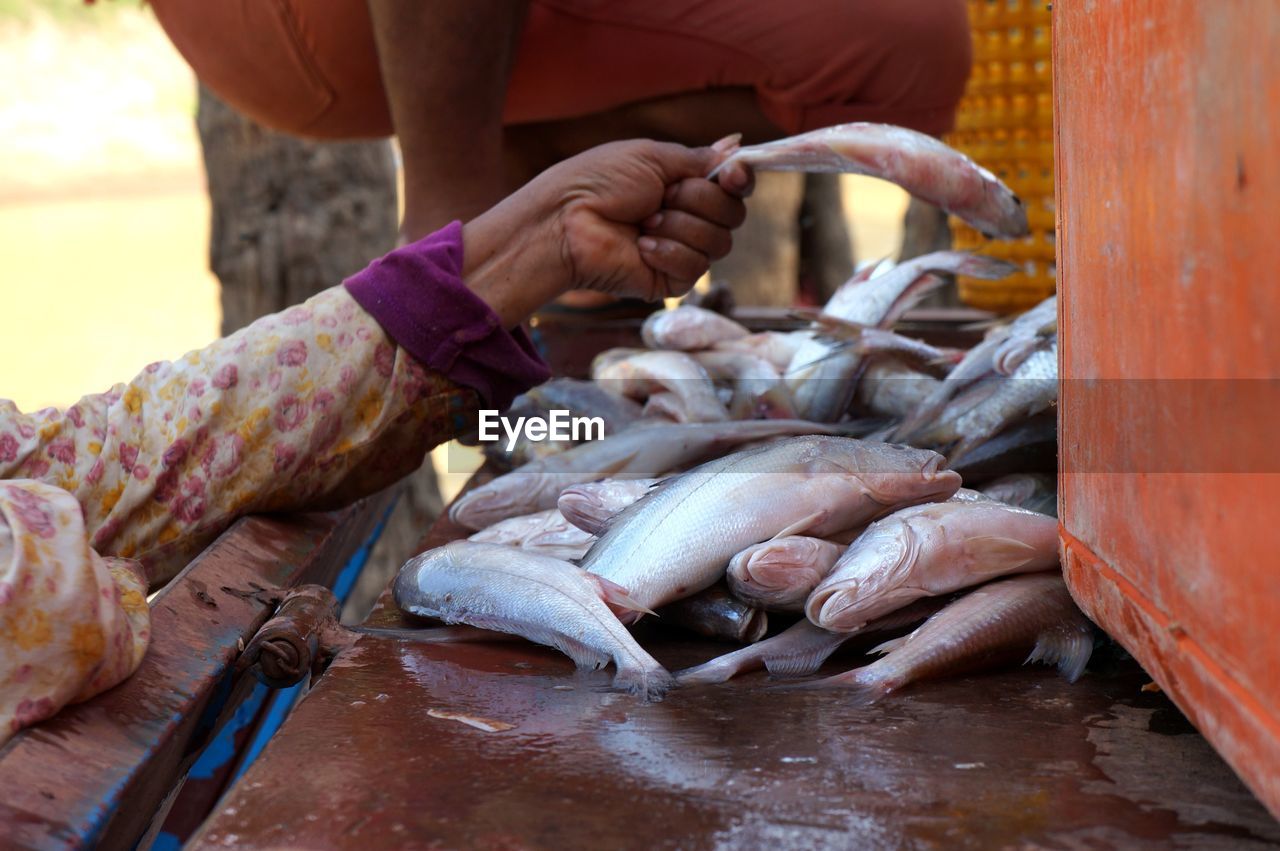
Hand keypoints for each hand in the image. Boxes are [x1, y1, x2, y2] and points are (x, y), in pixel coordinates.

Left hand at [463, 138, 752, 325]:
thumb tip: (735, 146)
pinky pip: (696, 268)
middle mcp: (687, 219)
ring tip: (643, 223)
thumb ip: (698, 157)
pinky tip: (641, 248)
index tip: (732, 174)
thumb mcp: (651, 157)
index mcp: (683, 186)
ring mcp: (680, 251)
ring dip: (680, 226)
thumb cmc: (598, 182)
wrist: (565, 222)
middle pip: (733, 214)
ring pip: (719, 242)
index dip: (740, 180)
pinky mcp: (670, 281)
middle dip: (699, 200)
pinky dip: (669, 252)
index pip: (734, 188)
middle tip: (661, 197)